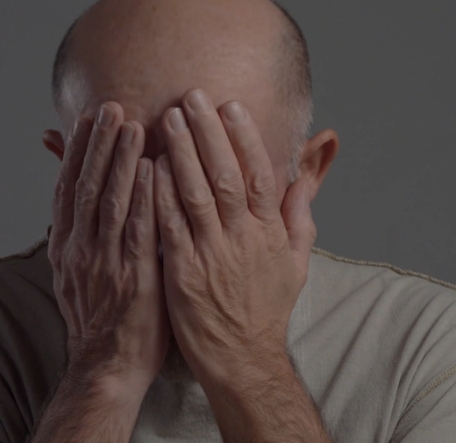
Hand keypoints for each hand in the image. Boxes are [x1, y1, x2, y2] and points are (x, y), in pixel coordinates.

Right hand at [48, 102, 168, 392]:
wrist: (106, 368)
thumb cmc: (99, 322)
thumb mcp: (75, 277)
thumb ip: (77, 239)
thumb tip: (72, 210)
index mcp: (66, 248)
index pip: (68, 191)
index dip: (76, 153)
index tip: (84, 122)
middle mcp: (81, 250)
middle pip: (87, 187)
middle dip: (98, 145)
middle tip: (109, 108)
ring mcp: (106, 263)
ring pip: (111, 201)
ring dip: (120, 160)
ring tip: (130, 125)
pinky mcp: (135, 278)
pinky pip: (139, 230)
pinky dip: (144, 197)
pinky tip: (152, 169)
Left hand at [153, 88, 315, 382]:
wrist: (242, 358)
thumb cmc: (267, 308)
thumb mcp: (296, 260)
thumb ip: (300, 214)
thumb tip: (307, 178)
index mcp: (269, 232)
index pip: (260, 175)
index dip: (244, 138)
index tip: (229, 106)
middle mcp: (242, 239)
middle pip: (225, 176)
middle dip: (207, 133)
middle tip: (190, 97)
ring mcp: (211, 256)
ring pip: (195, 195)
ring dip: (181, 153)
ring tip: (166, 119)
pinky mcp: (183, 274)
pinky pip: (169, 227)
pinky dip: (159, 195)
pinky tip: (149, 167)